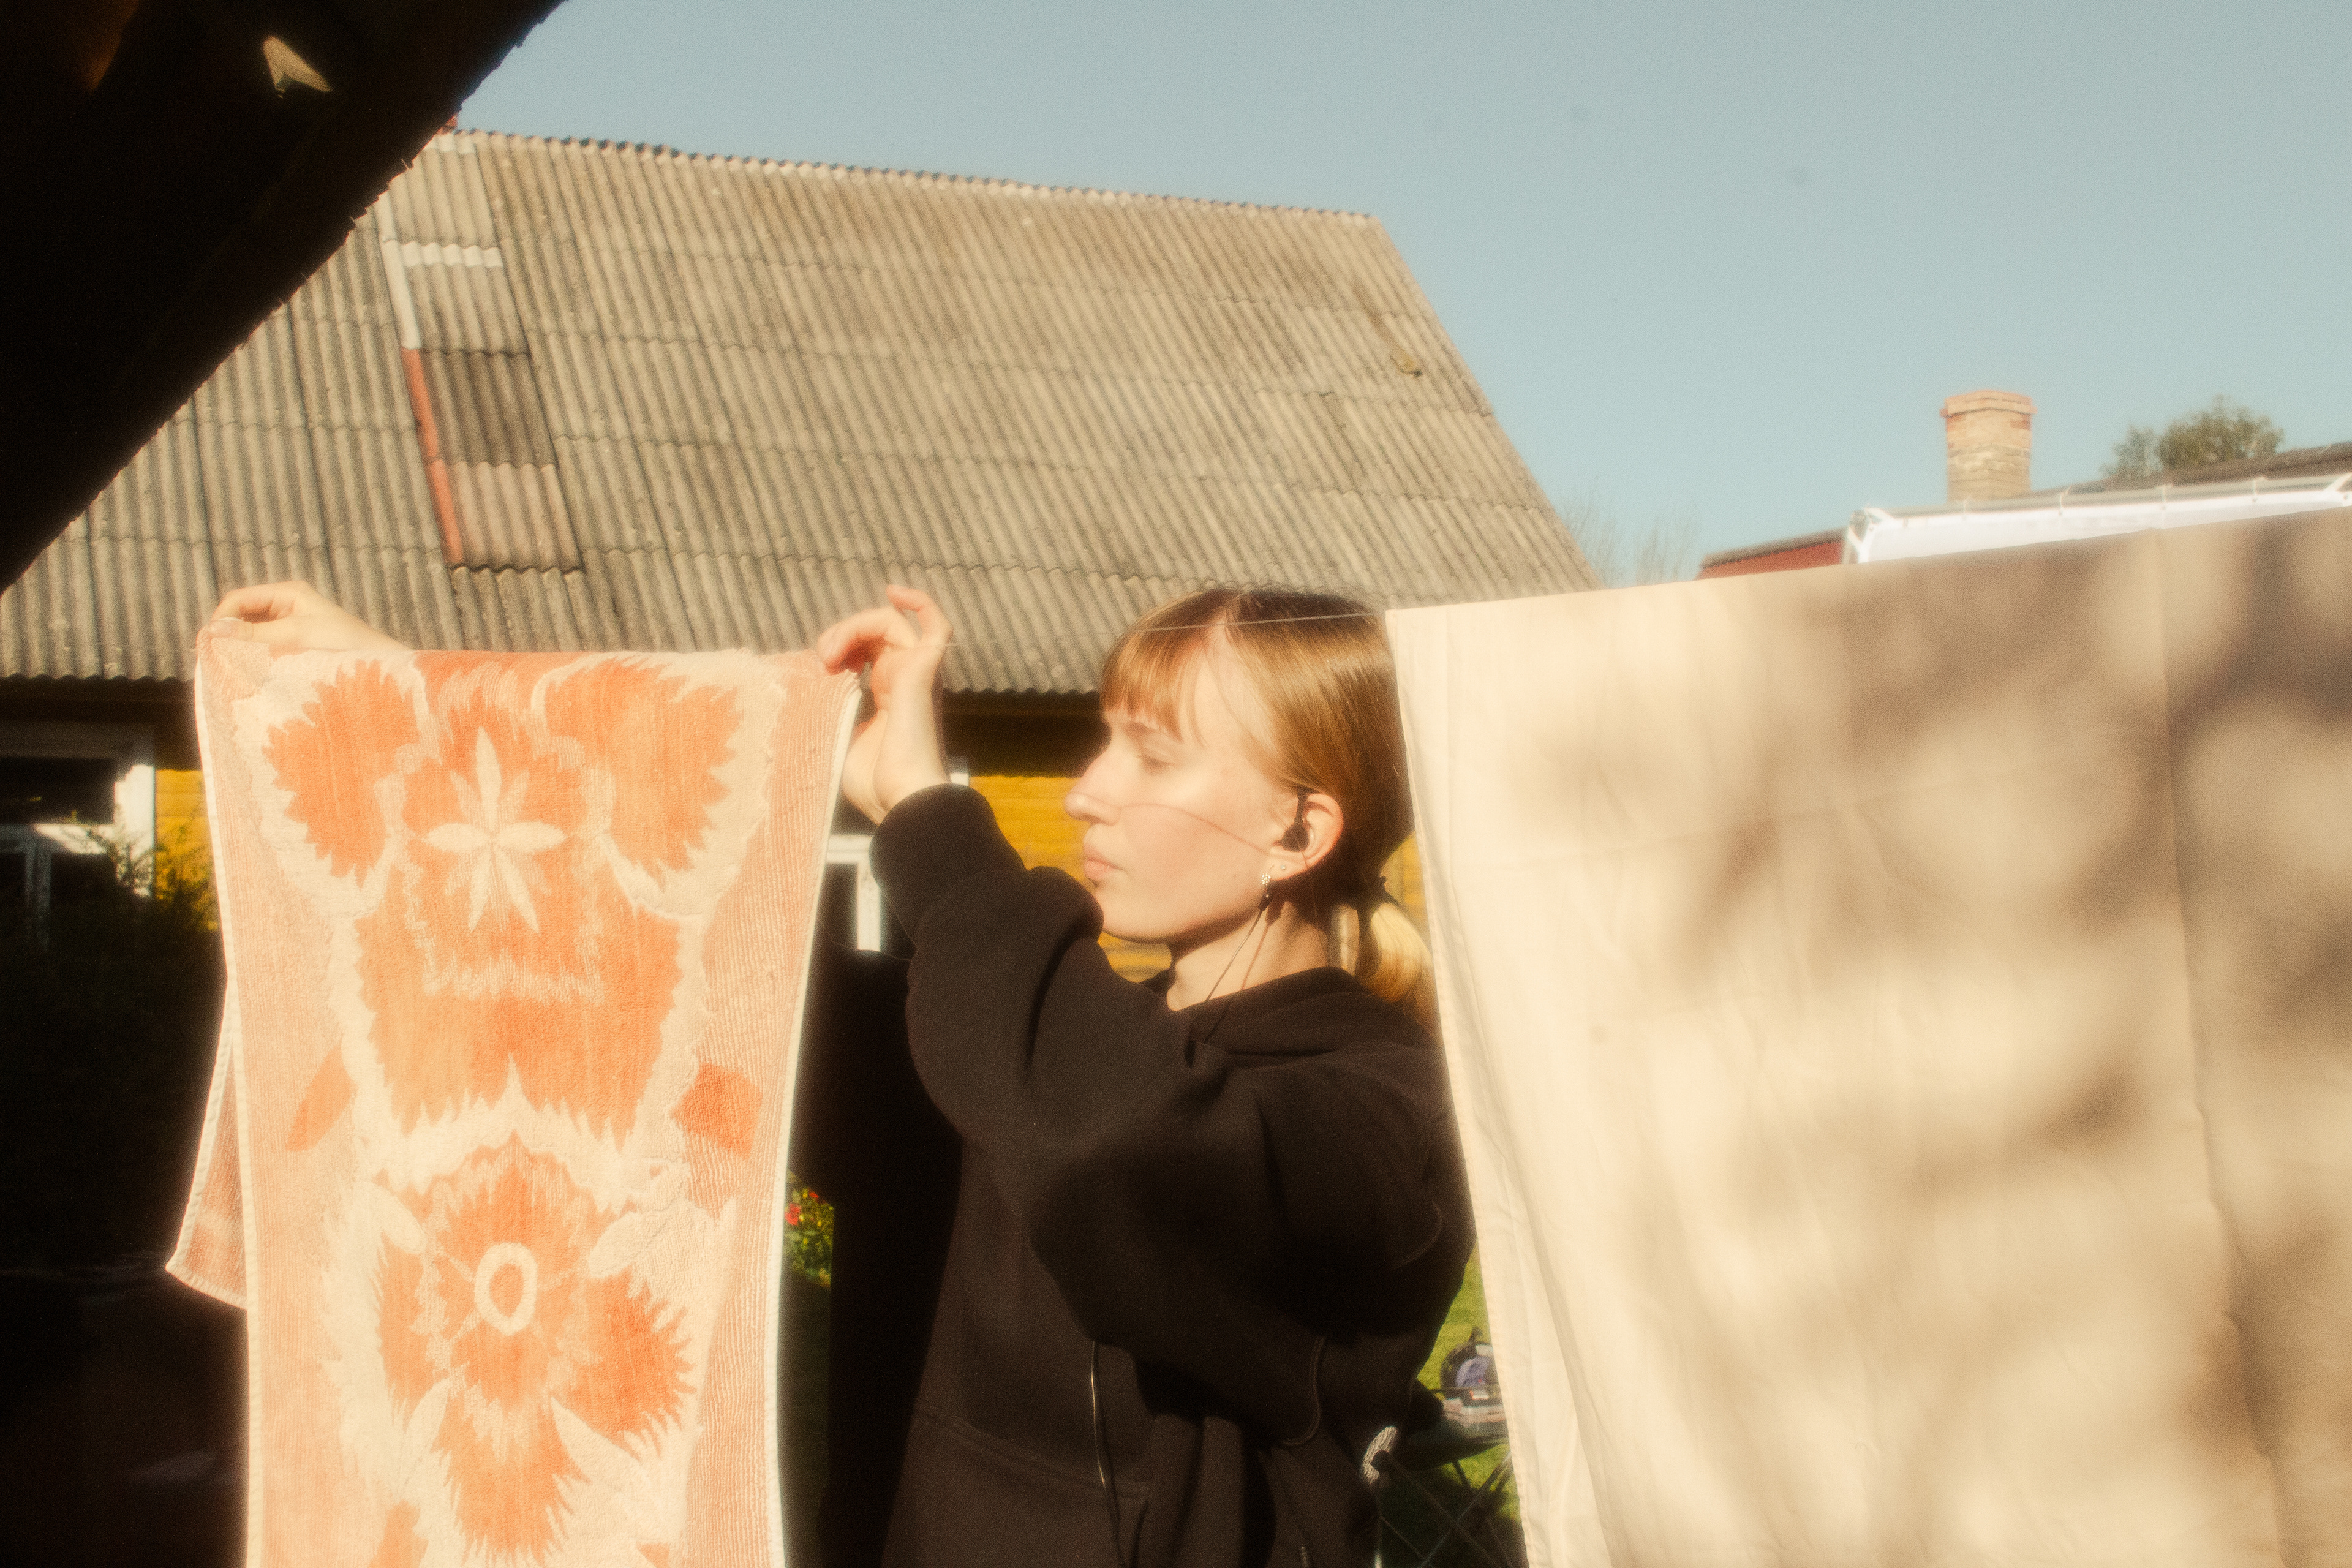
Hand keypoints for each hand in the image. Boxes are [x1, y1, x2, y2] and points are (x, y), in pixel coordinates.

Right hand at [207, 581, 407, 652]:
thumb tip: (213, 631)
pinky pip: (268, 644)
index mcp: (288, 592)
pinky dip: (256, 654)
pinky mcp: (298, 642)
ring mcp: (293, 622)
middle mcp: (288, 603)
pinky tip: (250, 670)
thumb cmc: (341, 643)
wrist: (377, 664)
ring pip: (254, 631)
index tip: (209, 644)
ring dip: (241, 646)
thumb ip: (254, 634)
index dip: (221, 618)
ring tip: (229, 666)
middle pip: (244, 614)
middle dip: (228, 633)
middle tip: (213, 658)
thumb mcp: (294, 635)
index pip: (239, 599)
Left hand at [816, 585, 952, 822]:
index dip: (839, 646)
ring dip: (854, 625)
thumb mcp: (840, 735)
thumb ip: (831, 706)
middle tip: (821, 659)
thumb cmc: (873, 782)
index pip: (866, 648)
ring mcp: (919, 672)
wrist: (900, 799)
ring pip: (890, 622)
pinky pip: (936, 624)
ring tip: (831, 651)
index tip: (820, 666)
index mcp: (889, 695)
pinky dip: (919, 601)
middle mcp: (906, 679)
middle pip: (874, 632)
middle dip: (841, 634)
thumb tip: (809, 684)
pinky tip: (893, 590)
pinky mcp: (926, 670)